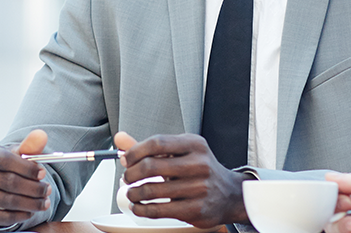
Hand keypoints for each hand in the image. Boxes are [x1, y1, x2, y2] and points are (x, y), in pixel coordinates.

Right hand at [0, 129, 52, 228]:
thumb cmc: (3, 166)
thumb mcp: (15, 154)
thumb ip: (29, 146)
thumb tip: (41, 136)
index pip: (3, 159)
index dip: (26, 168)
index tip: (43, 174)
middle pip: (6, 181)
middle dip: (32, 188)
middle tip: (47, 190)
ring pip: (5, 200)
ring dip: (29, 203)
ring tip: (43, 202)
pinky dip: (18, 215)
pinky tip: (29, 212)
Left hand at [114, 132, 249, 228]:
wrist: (230, 194)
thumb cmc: (200, 170)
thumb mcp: (180, 152)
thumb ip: (150, 147)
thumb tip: (120, 139)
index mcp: (194, 144)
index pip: (157, 142)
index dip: (135, 152)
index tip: (125, 159)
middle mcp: (199, 164)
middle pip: (151, 166)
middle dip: (131, 174)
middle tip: (127, 178)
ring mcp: (199, 188)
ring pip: (151, 190)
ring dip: (133, 193)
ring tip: (132, 193)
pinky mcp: (196, 208)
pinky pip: (159, 210)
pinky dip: (142, 209)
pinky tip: (139, 207)